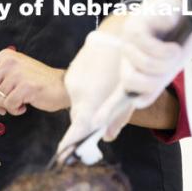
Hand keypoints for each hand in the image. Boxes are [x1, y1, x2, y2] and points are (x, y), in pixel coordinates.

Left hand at [0, 49, 67, 115]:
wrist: (62, 86)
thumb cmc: (37, 82)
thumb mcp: (11, 76)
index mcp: (5, 56)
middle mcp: (9, 61)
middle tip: (4, 107)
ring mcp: (17, 73)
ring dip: (7, 107)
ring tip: (20, 102)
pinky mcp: (25, 86)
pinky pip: (9, 105)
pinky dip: (16, 110)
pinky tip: (26, 104)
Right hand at [57, 28, 125, 159]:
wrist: (115, 35)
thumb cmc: (126, 66)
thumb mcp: (128, 94)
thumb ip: (118, 118)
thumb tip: (108, 137)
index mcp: (91, 100)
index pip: (77, 128)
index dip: (70, 143)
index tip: (63, 155)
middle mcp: (77, 92)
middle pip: (77, 118)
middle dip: (85, 125)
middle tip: (96, 127)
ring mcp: (73, 81)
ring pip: (76, 104)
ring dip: (86, 108)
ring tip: (103, 98)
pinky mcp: (72, 73)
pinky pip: (75, 91)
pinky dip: (84, 94)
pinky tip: (97, 85)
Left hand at [119, 0, 187, 109]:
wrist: (189, 8)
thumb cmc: (179, 37)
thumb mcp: (167, 69)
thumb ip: (152, 86)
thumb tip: (136, 102)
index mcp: (133, 68)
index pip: (119, 92)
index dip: (108, 109)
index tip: (95, 123)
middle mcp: (126, 57)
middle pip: (133, 83)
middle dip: (157, 77)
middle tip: (170, 63)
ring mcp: (127, 41)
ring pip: (143, 67)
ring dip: (166, 61)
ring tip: (172, 48)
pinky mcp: (134, 27)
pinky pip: (149, 51)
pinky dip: (167, 50)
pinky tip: (171, 39)